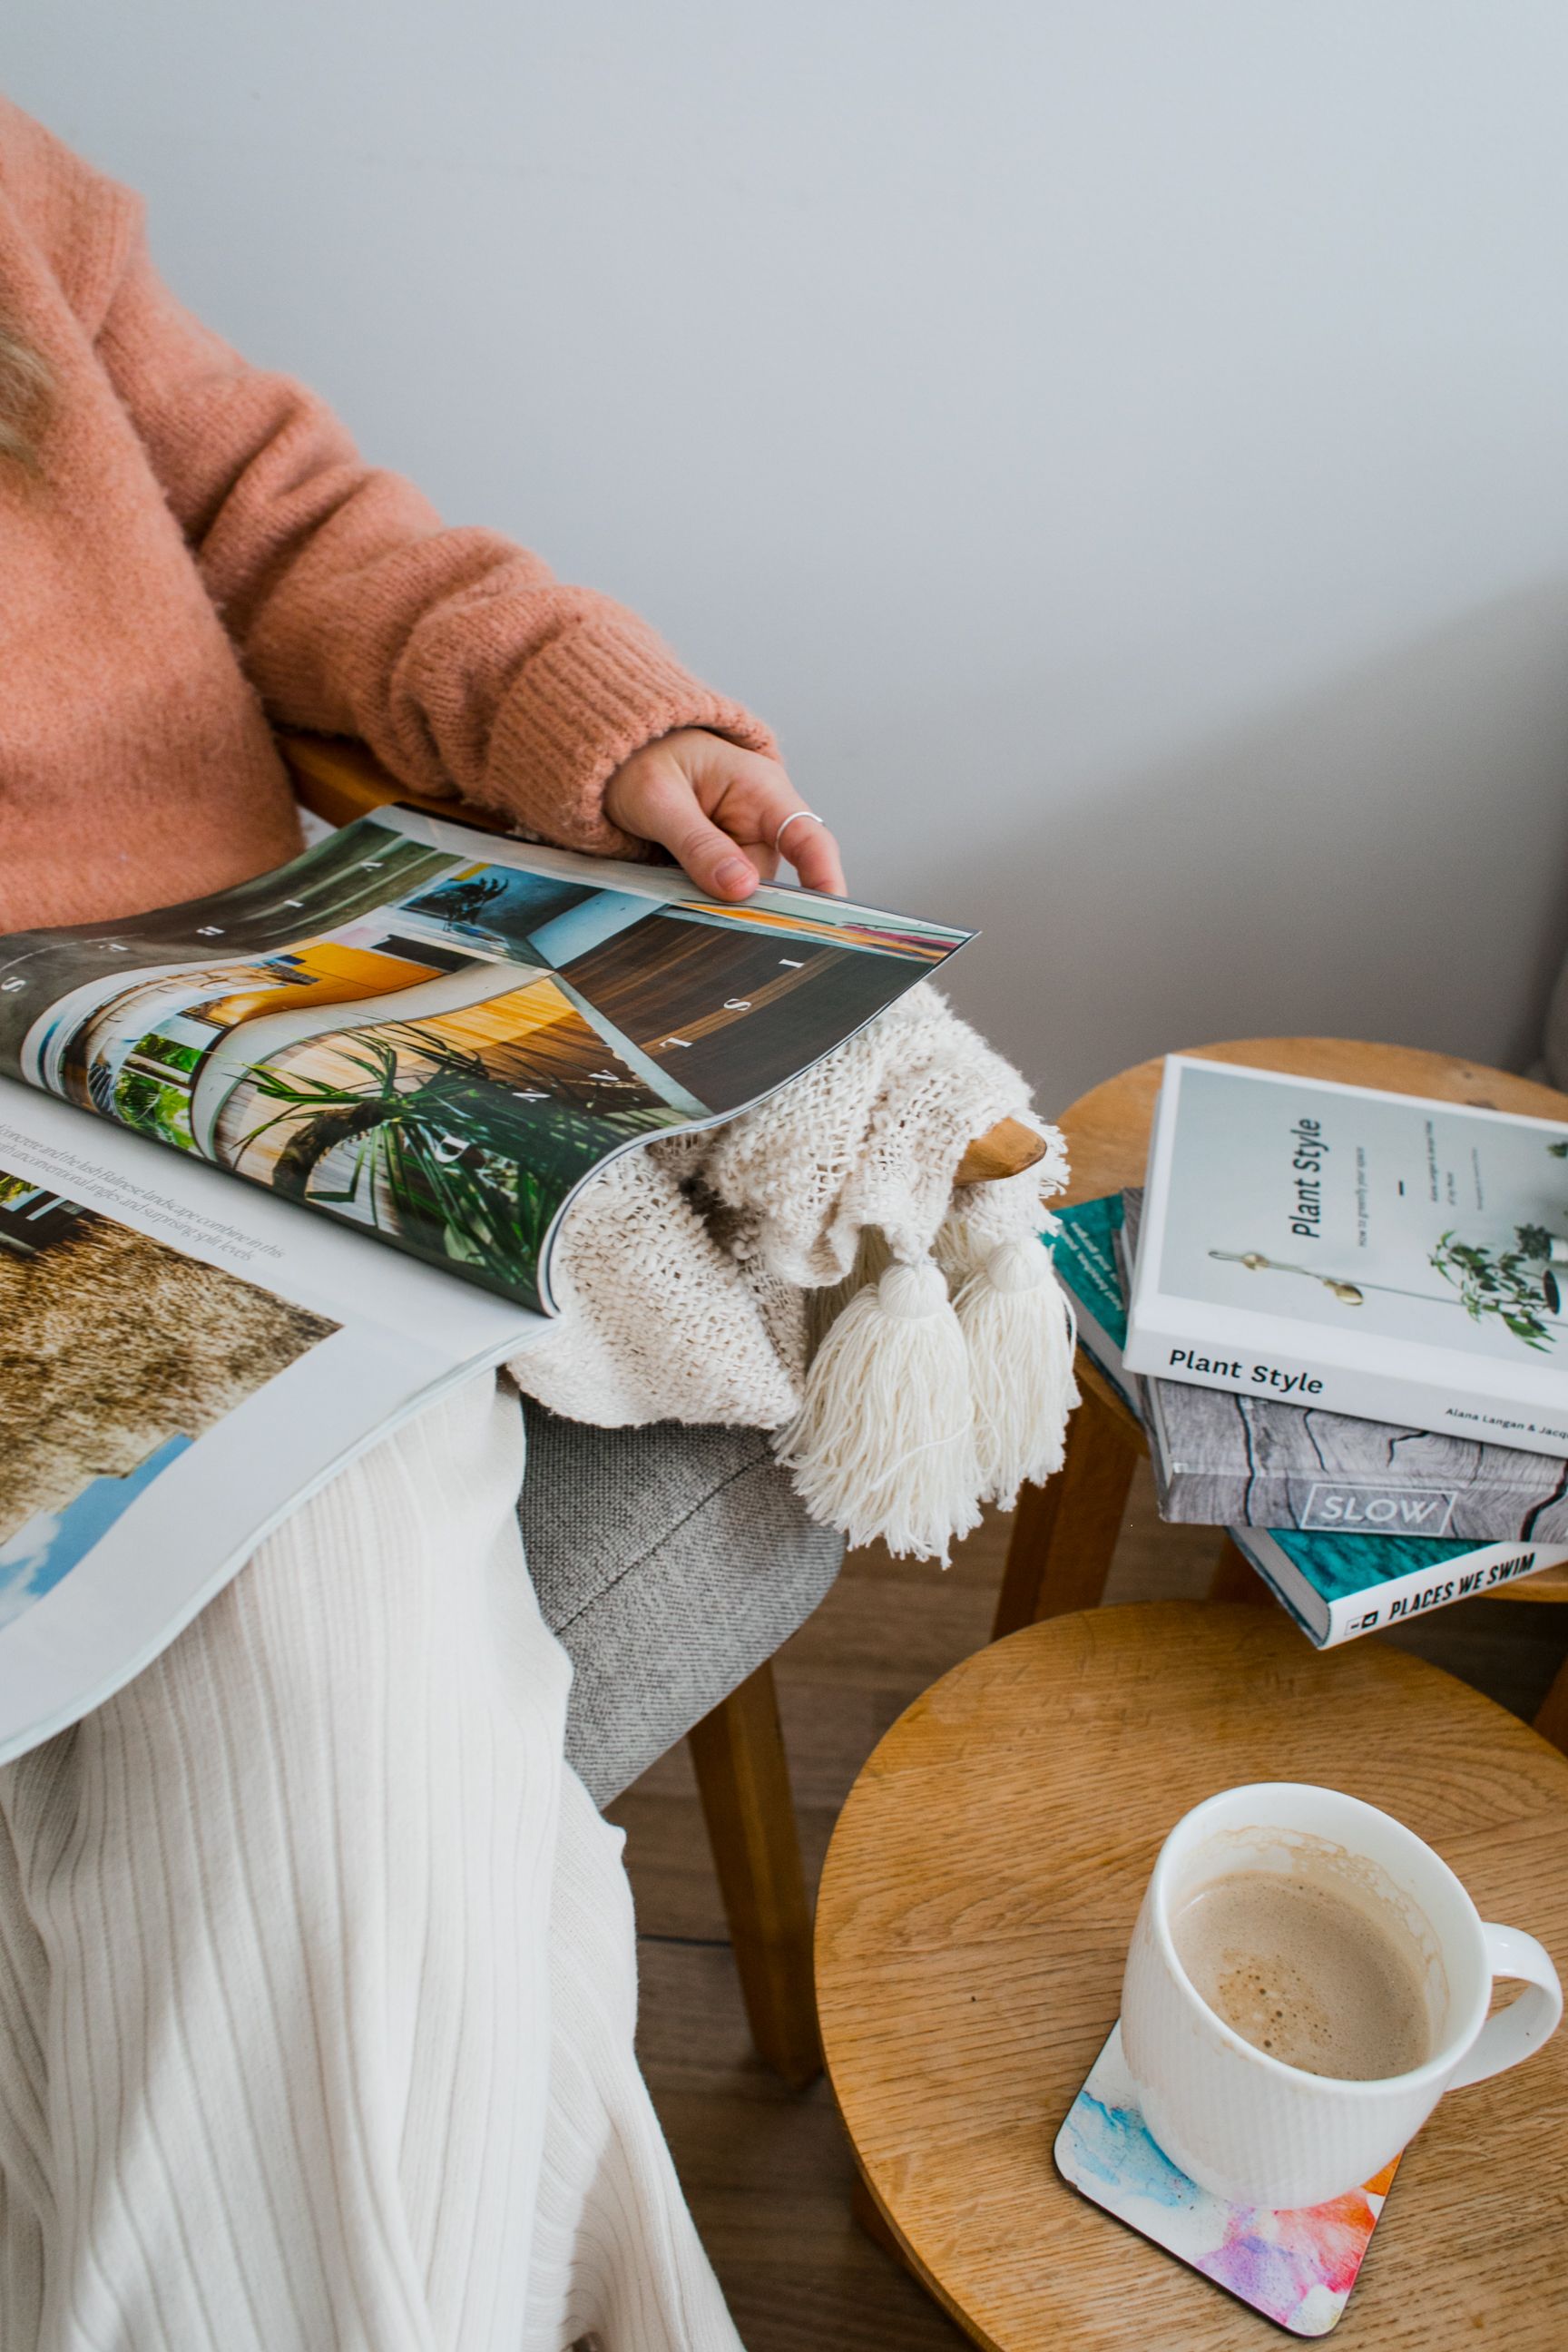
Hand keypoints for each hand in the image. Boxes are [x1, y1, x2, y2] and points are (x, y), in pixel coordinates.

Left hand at [603, 728, 845, 901]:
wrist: (621, 757)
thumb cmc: (643, 760)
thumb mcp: (660, 799)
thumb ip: (698, 844)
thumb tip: (741, 889)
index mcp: (761, 791)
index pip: (809, 839)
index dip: (825, 879)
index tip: (828, 917)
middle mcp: (762, 823)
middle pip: (768, 883)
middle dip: (741, 904)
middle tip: (699, 910)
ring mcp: (743, 847)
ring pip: (741, 896)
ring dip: (711, 903)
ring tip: (669, 885)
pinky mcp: (722, 867)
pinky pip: (720, 896)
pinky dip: (700, 901)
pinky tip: (673, 893)